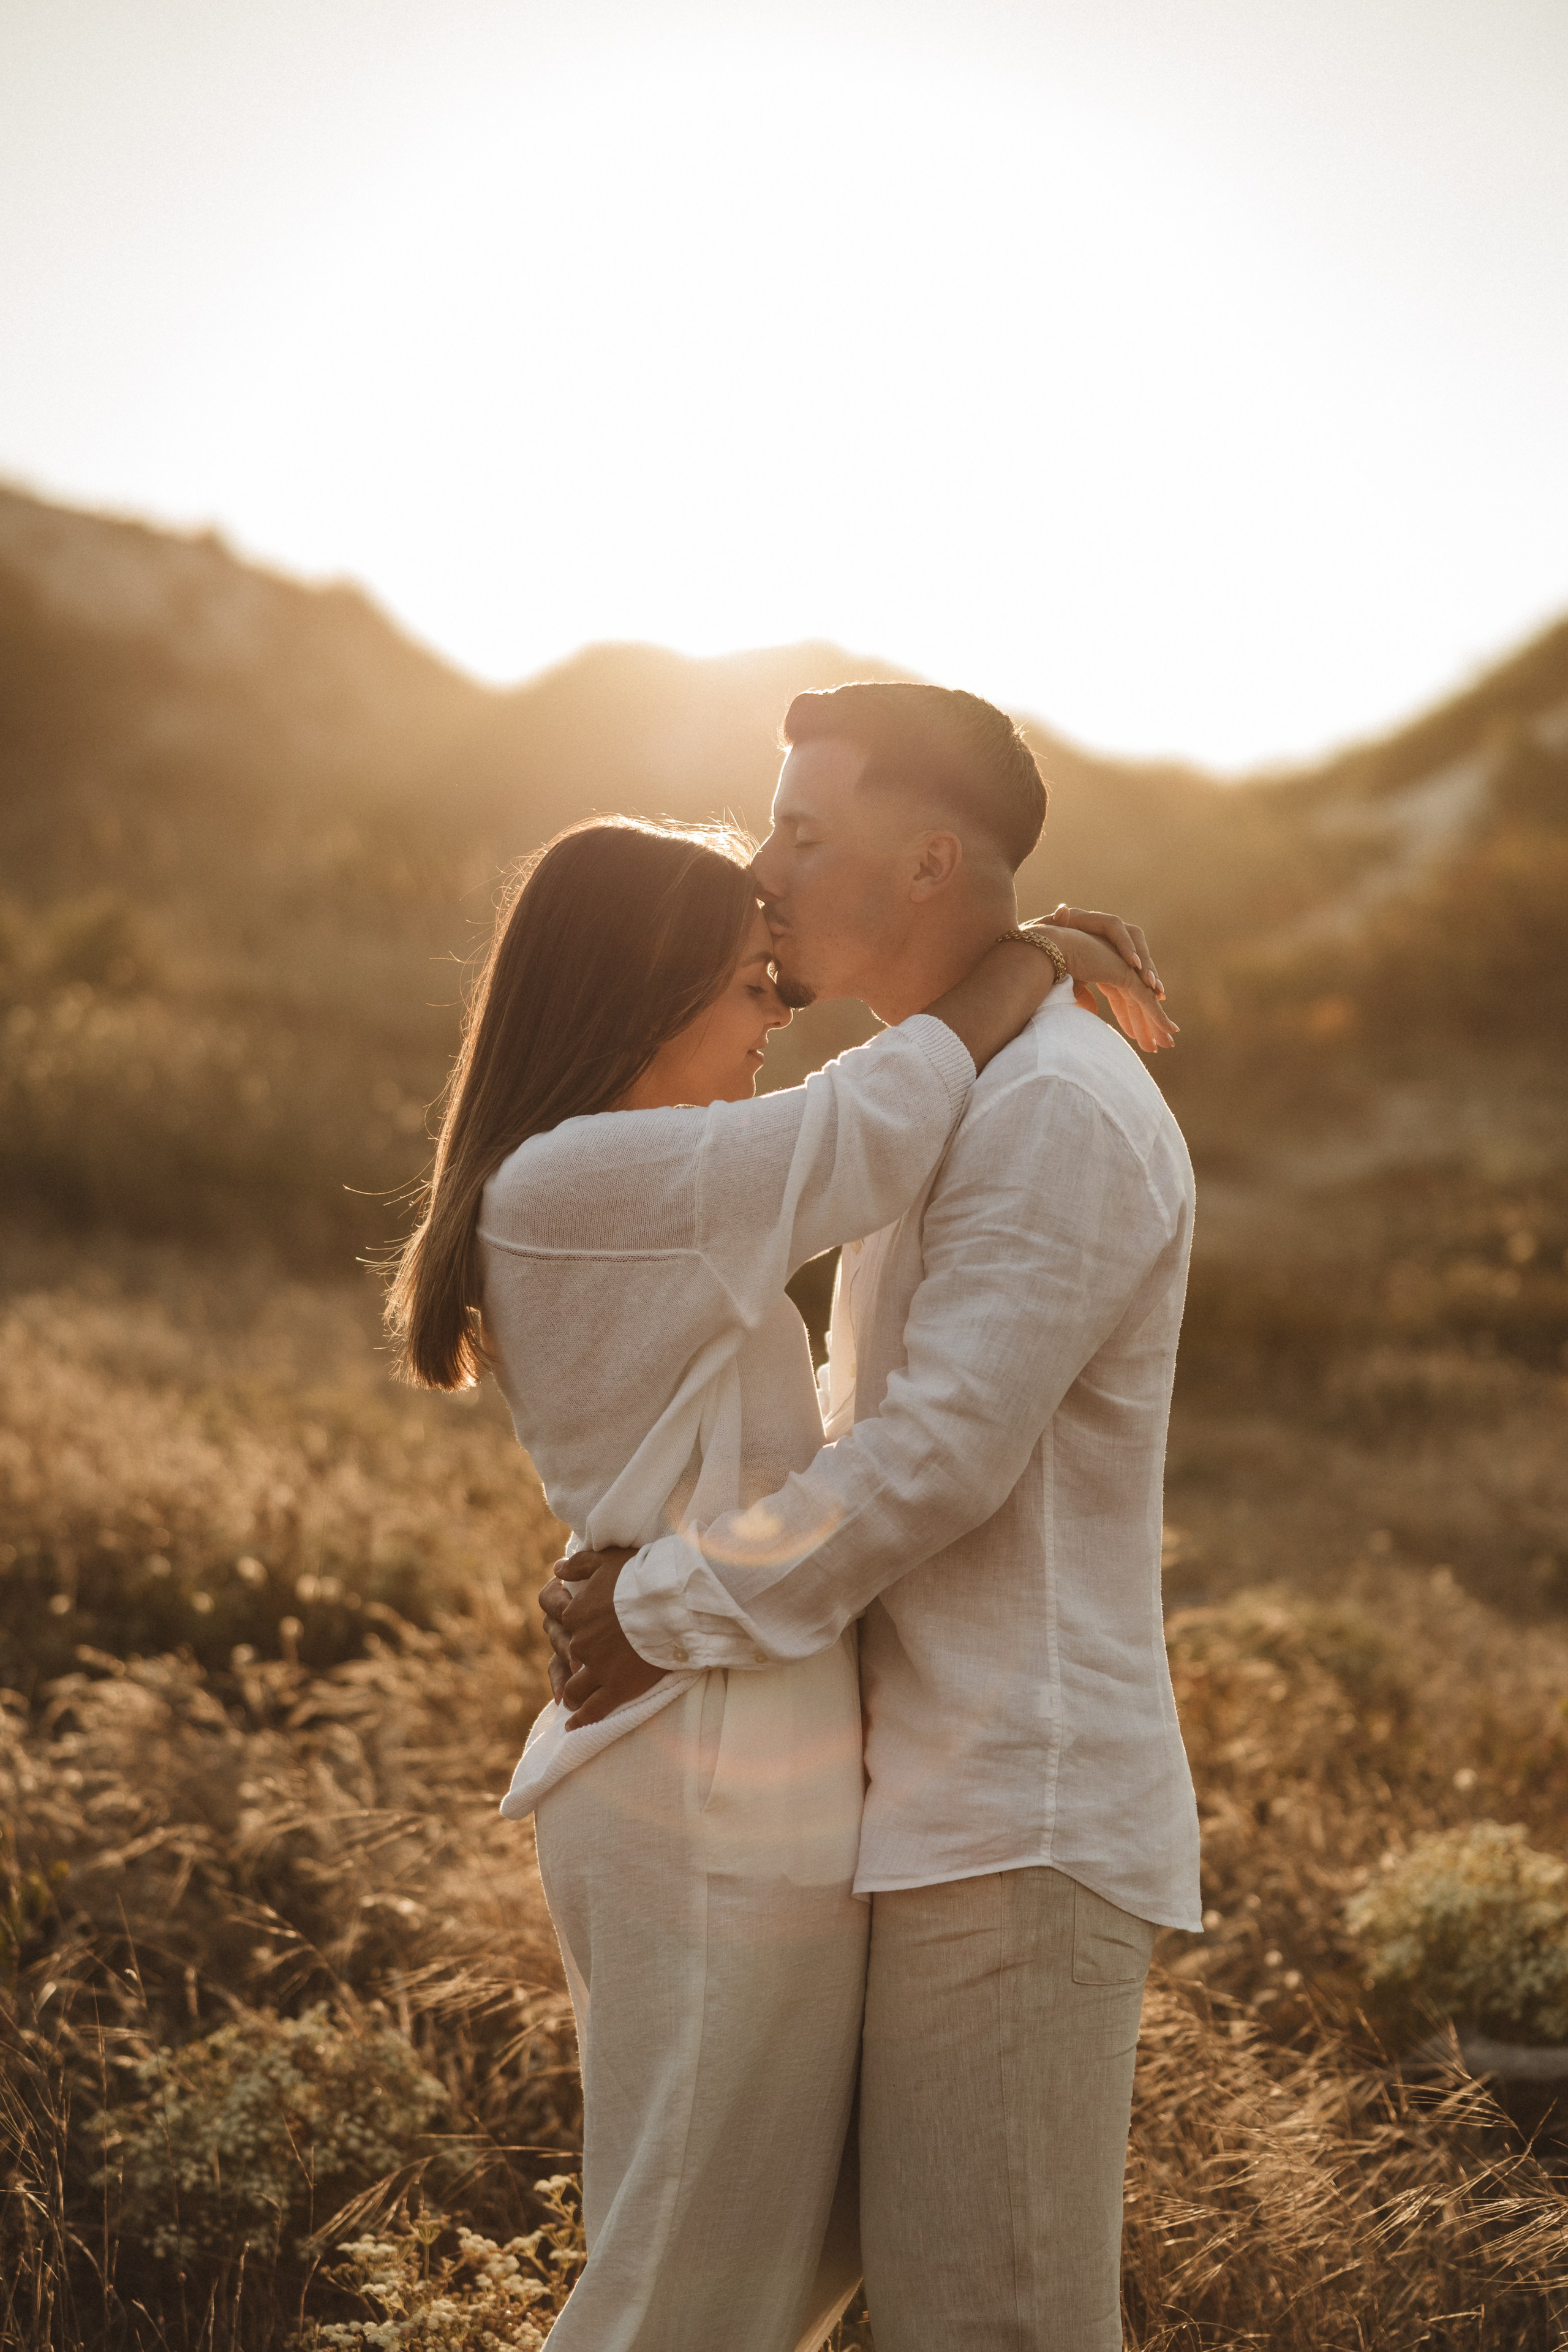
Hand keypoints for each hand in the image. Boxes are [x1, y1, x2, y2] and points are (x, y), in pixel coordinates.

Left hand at [538, 1548, 667, 1728]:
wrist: (672, 1601)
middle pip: (561, 1651)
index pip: (551, 1612)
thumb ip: (579, 1564)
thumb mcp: (607, 1559)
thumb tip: (556, 1569)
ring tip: (573, 1699)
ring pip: (573, 1688)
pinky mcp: (617, 1687)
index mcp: (574, 1611)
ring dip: (571, 1692)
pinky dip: (581, 1720)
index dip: (559, 1613)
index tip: (569, 1617)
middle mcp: (580, 1642)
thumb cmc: (643, 1575)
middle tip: (578, 1659)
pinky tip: (573, 1727)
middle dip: (567, 1655)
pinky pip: (592, 1710)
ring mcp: (597, 1668)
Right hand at [1037, 923, 1178, 1052]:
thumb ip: (1083, 997)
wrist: (1049, 952)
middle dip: (1147, 1024)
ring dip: (1156, 1024)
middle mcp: (1117, 967)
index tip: (1135, 1036)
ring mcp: (1123, 969)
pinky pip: (1145, 998)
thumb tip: (1093, 1011)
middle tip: (1158, 1045)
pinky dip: (1157, 1015)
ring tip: (1167, 1043)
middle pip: (1137, 1001)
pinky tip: (1168, 1029)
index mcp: (1103, 969)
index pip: (1122, 998)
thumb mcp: (1070, 985)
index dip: (1129, 1019)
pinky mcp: (1126, 973)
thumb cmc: (1051, 965)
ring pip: (1145, 1001)